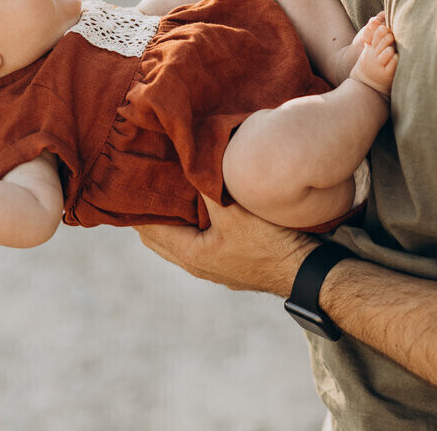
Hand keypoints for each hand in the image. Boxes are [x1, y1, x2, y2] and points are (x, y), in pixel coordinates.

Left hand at [136, 195, 317, 295]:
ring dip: (171, 219)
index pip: (149, 228)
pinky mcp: (228, 263)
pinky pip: (196, 241)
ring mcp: (212, 267)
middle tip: (145, 185)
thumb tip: (189, 165)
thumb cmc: (268, 244)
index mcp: (190, 254)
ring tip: (168, 191)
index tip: (131, 184)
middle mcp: (196, 264)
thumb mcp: (234, 212)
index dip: (138, 207)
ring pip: (177, 240)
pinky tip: (198, 207)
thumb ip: (207, 189)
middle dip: (150, 213)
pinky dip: (189, 225)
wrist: (305, 271)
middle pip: (158, 236)